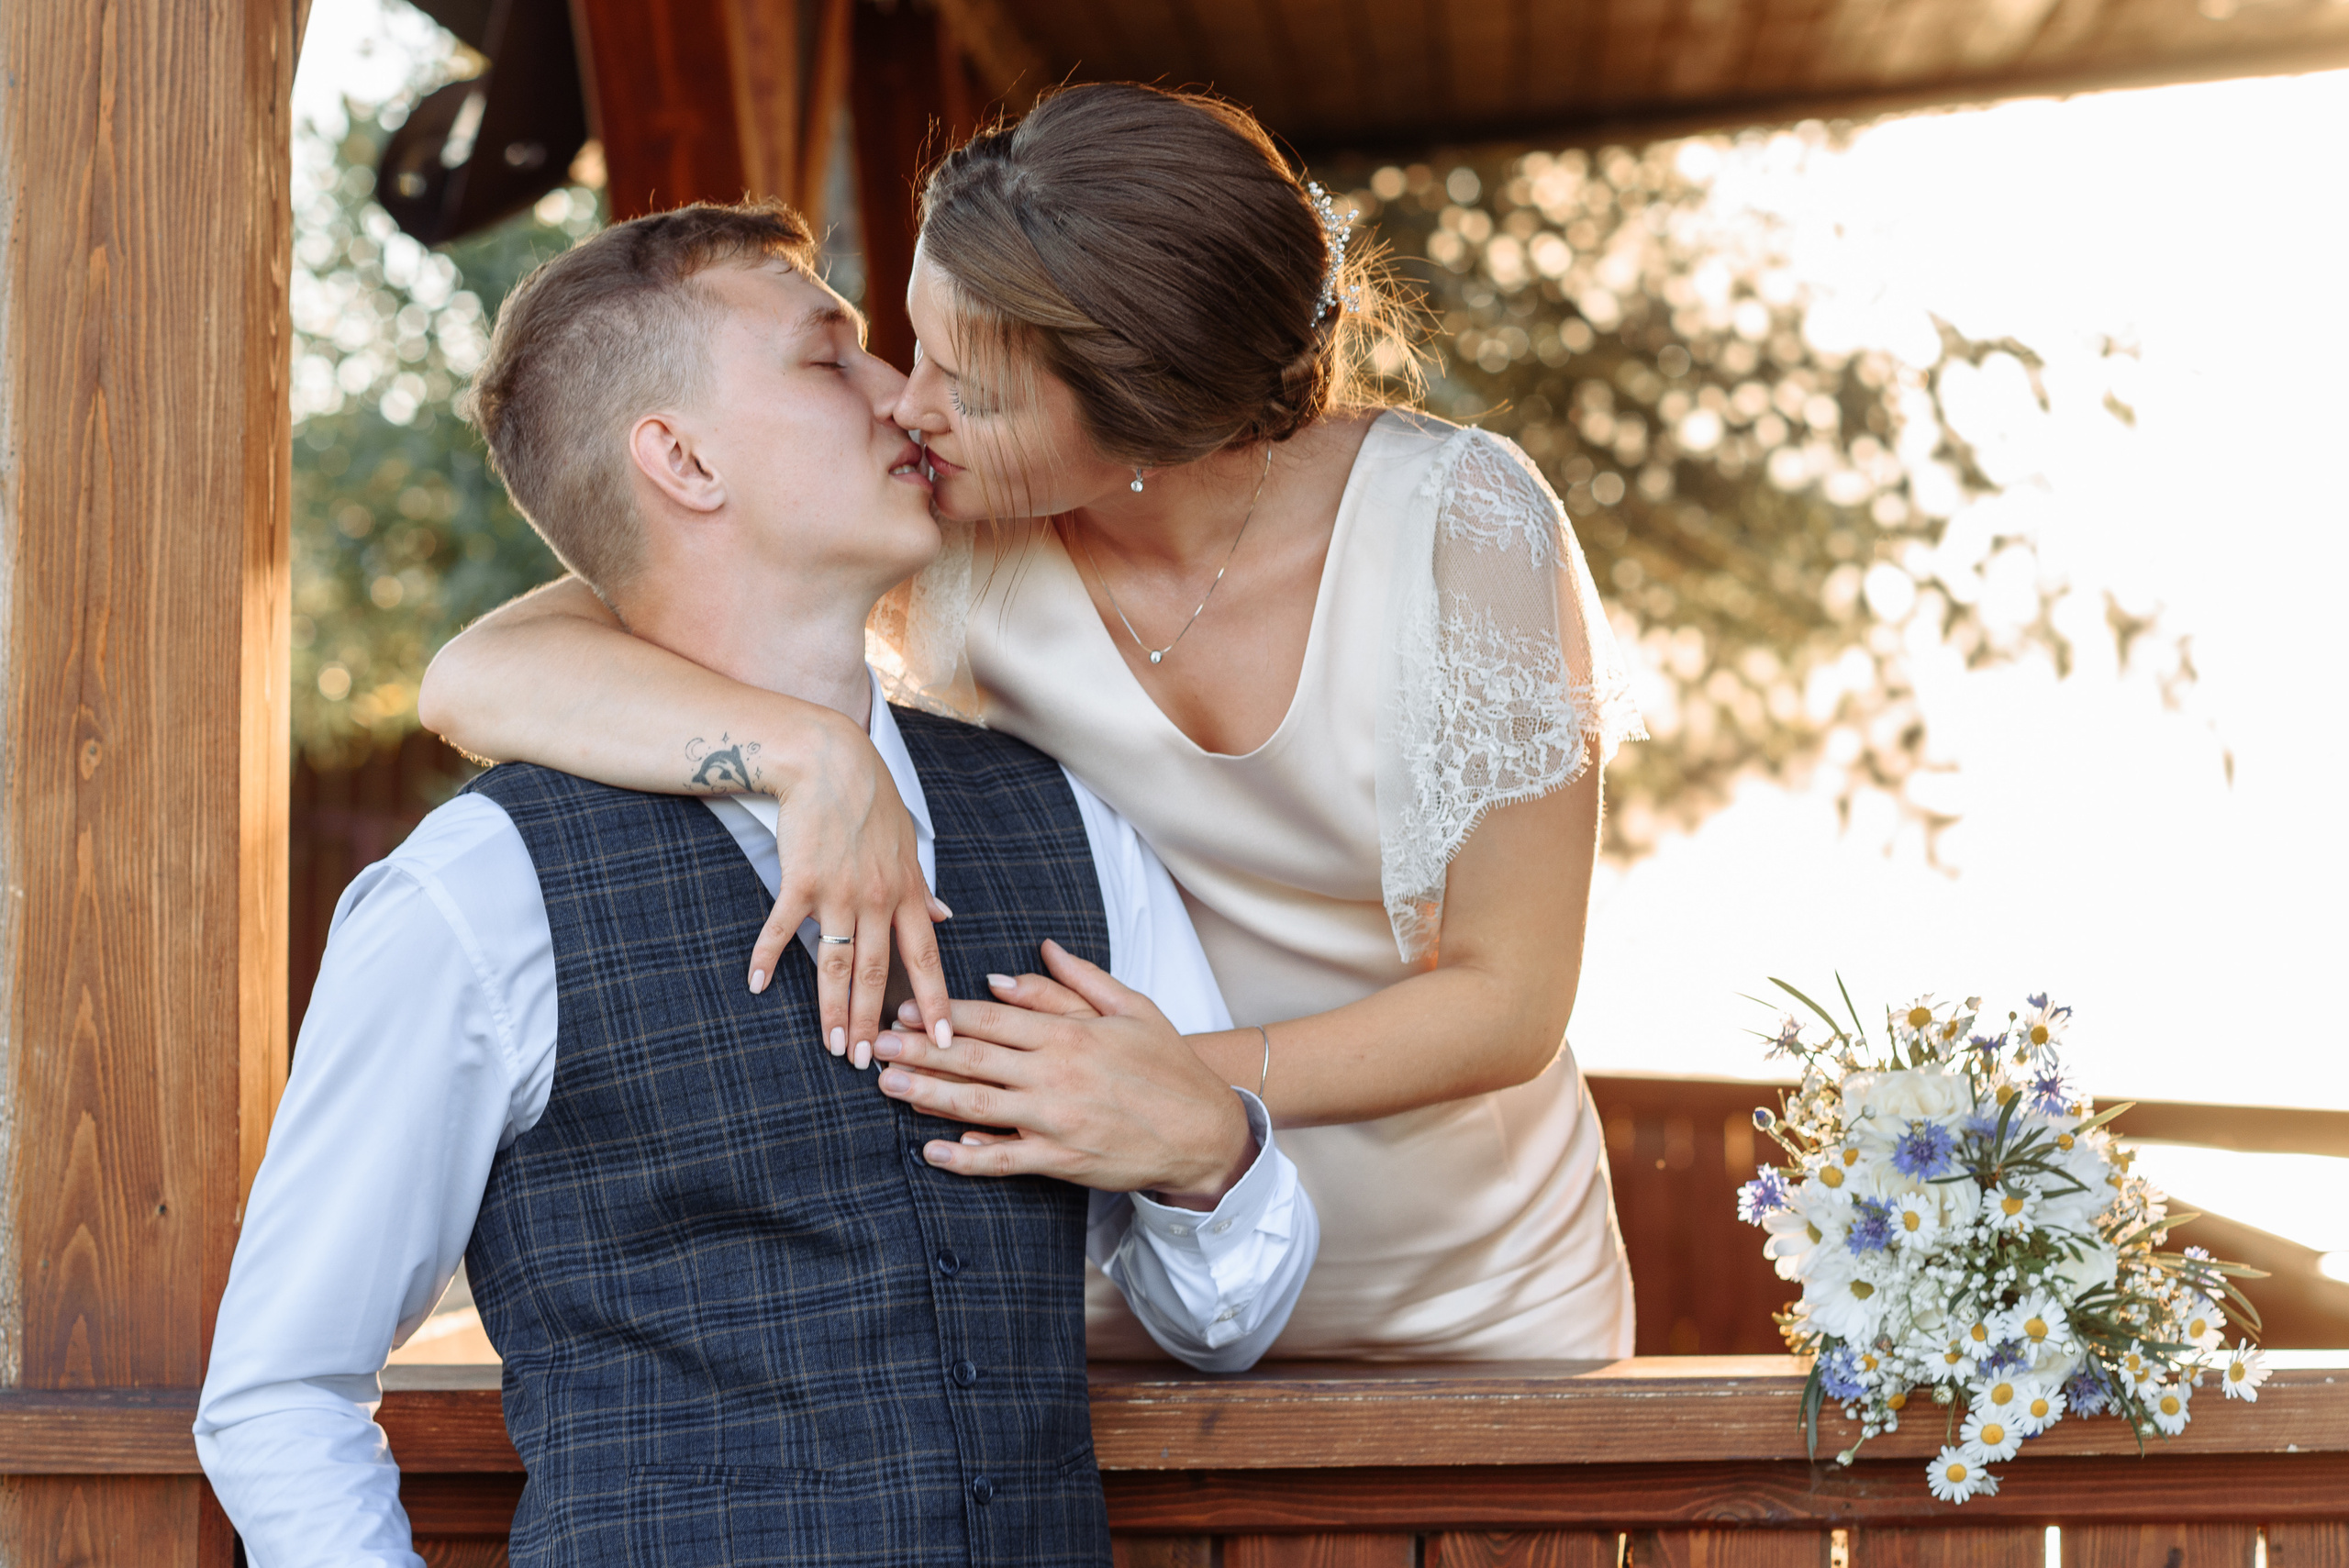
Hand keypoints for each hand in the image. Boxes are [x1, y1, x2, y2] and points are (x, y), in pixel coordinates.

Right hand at [744, 710, 951, 1064]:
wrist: (829, 761)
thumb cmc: (870, 801)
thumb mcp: (908, 843)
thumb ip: (923, 888)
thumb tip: (947, 917)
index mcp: (906, 892)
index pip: (926, 959)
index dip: (934, 1002)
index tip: (942, 1042)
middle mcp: (877, 898)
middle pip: (879, 973)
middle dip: (875, 1023)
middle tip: (869, 1064)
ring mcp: (838, 891)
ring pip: (838, 964)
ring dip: (833, 1009)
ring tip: (833, 1046)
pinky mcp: (800, 880)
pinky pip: (783, 929)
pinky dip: (768, 958)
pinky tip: (755, 986)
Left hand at [872, 941, 1256, 1209]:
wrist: (1205, 1130)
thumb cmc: (1169, 1066)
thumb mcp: (1132, 1008)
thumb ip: (1078, 981)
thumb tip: (1035, 952)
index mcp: (1071, 1031)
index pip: (994, 1016)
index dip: (944, 1011)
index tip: (907, 1005)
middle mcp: (1057, 1072)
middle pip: (973, 1056)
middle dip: (918, 1048)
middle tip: (876, 1042)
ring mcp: (1056, 1118)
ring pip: (977, 1104)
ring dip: (927, 1093)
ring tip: (887, 1085)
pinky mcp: (1061, 1159)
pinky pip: (1002, 1158)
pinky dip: (965, 1156)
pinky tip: (931, 1150)